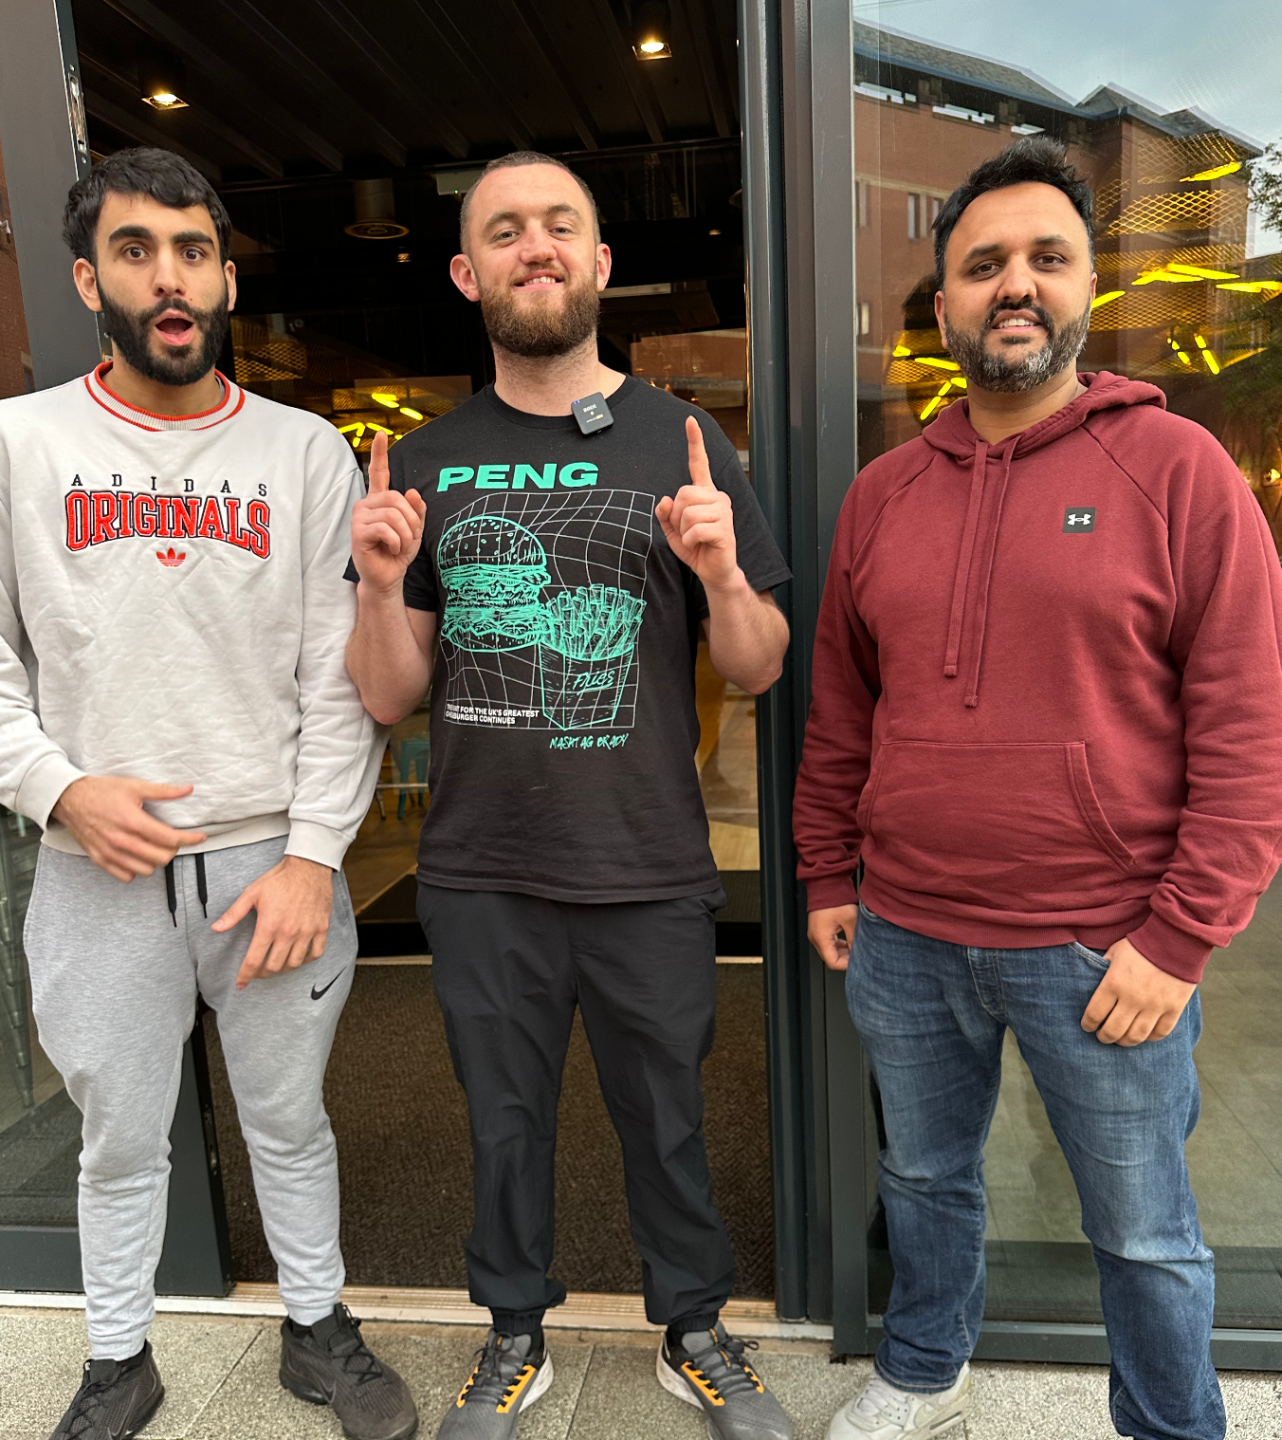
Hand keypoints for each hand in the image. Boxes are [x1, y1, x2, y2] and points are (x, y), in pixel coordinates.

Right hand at [51, 776, 206, 881]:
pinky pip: (126, 875)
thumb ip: (163, 791)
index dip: (190, 839)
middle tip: (173, 839)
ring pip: (145, 870)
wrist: (69, 799)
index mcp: (132, 821)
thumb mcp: (134, 786)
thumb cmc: (101, 791)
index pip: (169, 838)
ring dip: (155, 860)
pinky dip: (136, 868)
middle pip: (161, 858)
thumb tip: (188, 789)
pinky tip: (138, 855)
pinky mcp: (99, 859)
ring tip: (155, 846)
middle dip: (173, 849)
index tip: (199, 837)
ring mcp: (109, 852)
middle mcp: (121, 840)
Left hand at [212, 856, 333, 989]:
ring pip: (295, 963)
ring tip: (277, 964)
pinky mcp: (321, 928)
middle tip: (258, 970)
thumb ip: (233, 913)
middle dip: (262, 973)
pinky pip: (316, 953)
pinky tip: (299, 956)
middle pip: (274, 966)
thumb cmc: (279, 879)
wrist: (309, 867)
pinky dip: (306, 959)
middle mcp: (288, 932)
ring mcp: (307, 931)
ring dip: (283, 968)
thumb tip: (216, 928)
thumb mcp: (252, 893)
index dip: (245, 975)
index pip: (254, 960)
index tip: (241, 984)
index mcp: (269, 925)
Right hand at [351, 431, 426, 592]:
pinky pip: (386, 528)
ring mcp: (360, 517)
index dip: (380, 454)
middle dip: (411, 521)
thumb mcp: (415, 530)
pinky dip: (397, 542)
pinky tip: (392, 549)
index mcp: (380, 501)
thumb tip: (412, 492)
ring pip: (393, 514)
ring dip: (405, 534)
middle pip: (397, 498)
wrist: (388, 577)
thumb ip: (416, 510)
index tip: (381, 434)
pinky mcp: (357, 531)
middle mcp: (367, 504)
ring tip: (400, 546)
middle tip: (409, 538)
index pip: (379, 473)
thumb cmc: (398, 552)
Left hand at [656, 416, 740, 590]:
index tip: (690, 420)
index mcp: (705, 494)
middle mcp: (717, 497)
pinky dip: (689, 541)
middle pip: (682, 493)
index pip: (698, 463)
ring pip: (687, 512)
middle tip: (687, 531)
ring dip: (683, 531)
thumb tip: (664, 499)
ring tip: (695, 539)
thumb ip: (665, 515)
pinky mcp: (725, 528)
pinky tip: (699, 546)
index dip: (694, 442)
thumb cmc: (696, 549)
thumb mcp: (673, 531)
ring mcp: (723, 511)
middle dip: (676, 516)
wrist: (715, 572)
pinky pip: (695, 529)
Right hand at [809, 904, 857, 971]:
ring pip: (829, 951)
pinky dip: (837, 945)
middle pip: (830, 958)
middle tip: (858, 953)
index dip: (846, 965)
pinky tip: (847, 940)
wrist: (826, 884)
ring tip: (854, 946)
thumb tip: (859, 951)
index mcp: (821, 937)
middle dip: (845, 958)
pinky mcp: (818, 929)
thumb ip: (854, 938)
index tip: (856, 960)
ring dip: (842, 952)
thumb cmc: (835, 899)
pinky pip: (827, 943)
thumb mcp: (850, 920)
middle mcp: (815, 937)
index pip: (832, 962)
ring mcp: (815, 933)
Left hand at [1080, 936, 1195, 1045]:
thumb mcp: (1115, 952)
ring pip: (1136, 1036)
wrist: (1176, 940)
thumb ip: (1104, 968)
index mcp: (1113, 983)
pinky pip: (1160, 1033)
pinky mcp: (1173, 1009)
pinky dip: (1150, 1038)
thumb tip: (1095, 980)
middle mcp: (1132, 999)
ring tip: (1121, 1040)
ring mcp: (1154, 1006)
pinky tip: (1144, 1035)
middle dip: (1104, 1037)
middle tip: (1102, 1036)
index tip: (1087, 1026)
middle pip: (1113, 1030)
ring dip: (1125, 1042)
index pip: (1095, 1014)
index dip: (1088, 1024)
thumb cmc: (1141, 944)